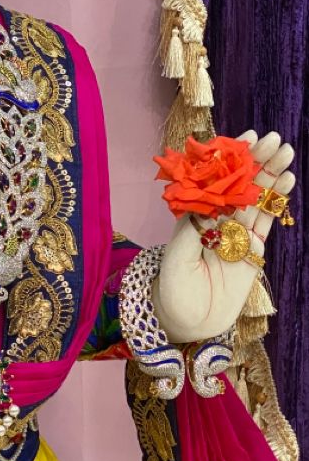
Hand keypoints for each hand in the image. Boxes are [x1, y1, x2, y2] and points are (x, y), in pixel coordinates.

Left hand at [154, 130, 294, 343]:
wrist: (188, 321)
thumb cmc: (173, 289)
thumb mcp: (176, 260)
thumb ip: (191, 234)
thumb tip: (204, 206)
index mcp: (195, 212)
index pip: (215, 178)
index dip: (230, 158)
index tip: (245, 139)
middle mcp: (217, 217)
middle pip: (240, 183)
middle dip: (257, 160)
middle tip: (274, 139)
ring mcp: (236, 232)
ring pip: (257, 197)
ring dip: (271, 174)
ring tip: (286, 152)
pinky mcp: (252, 250)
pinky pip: (266, 220)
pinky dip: (277, 201)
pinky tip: (286, 181)